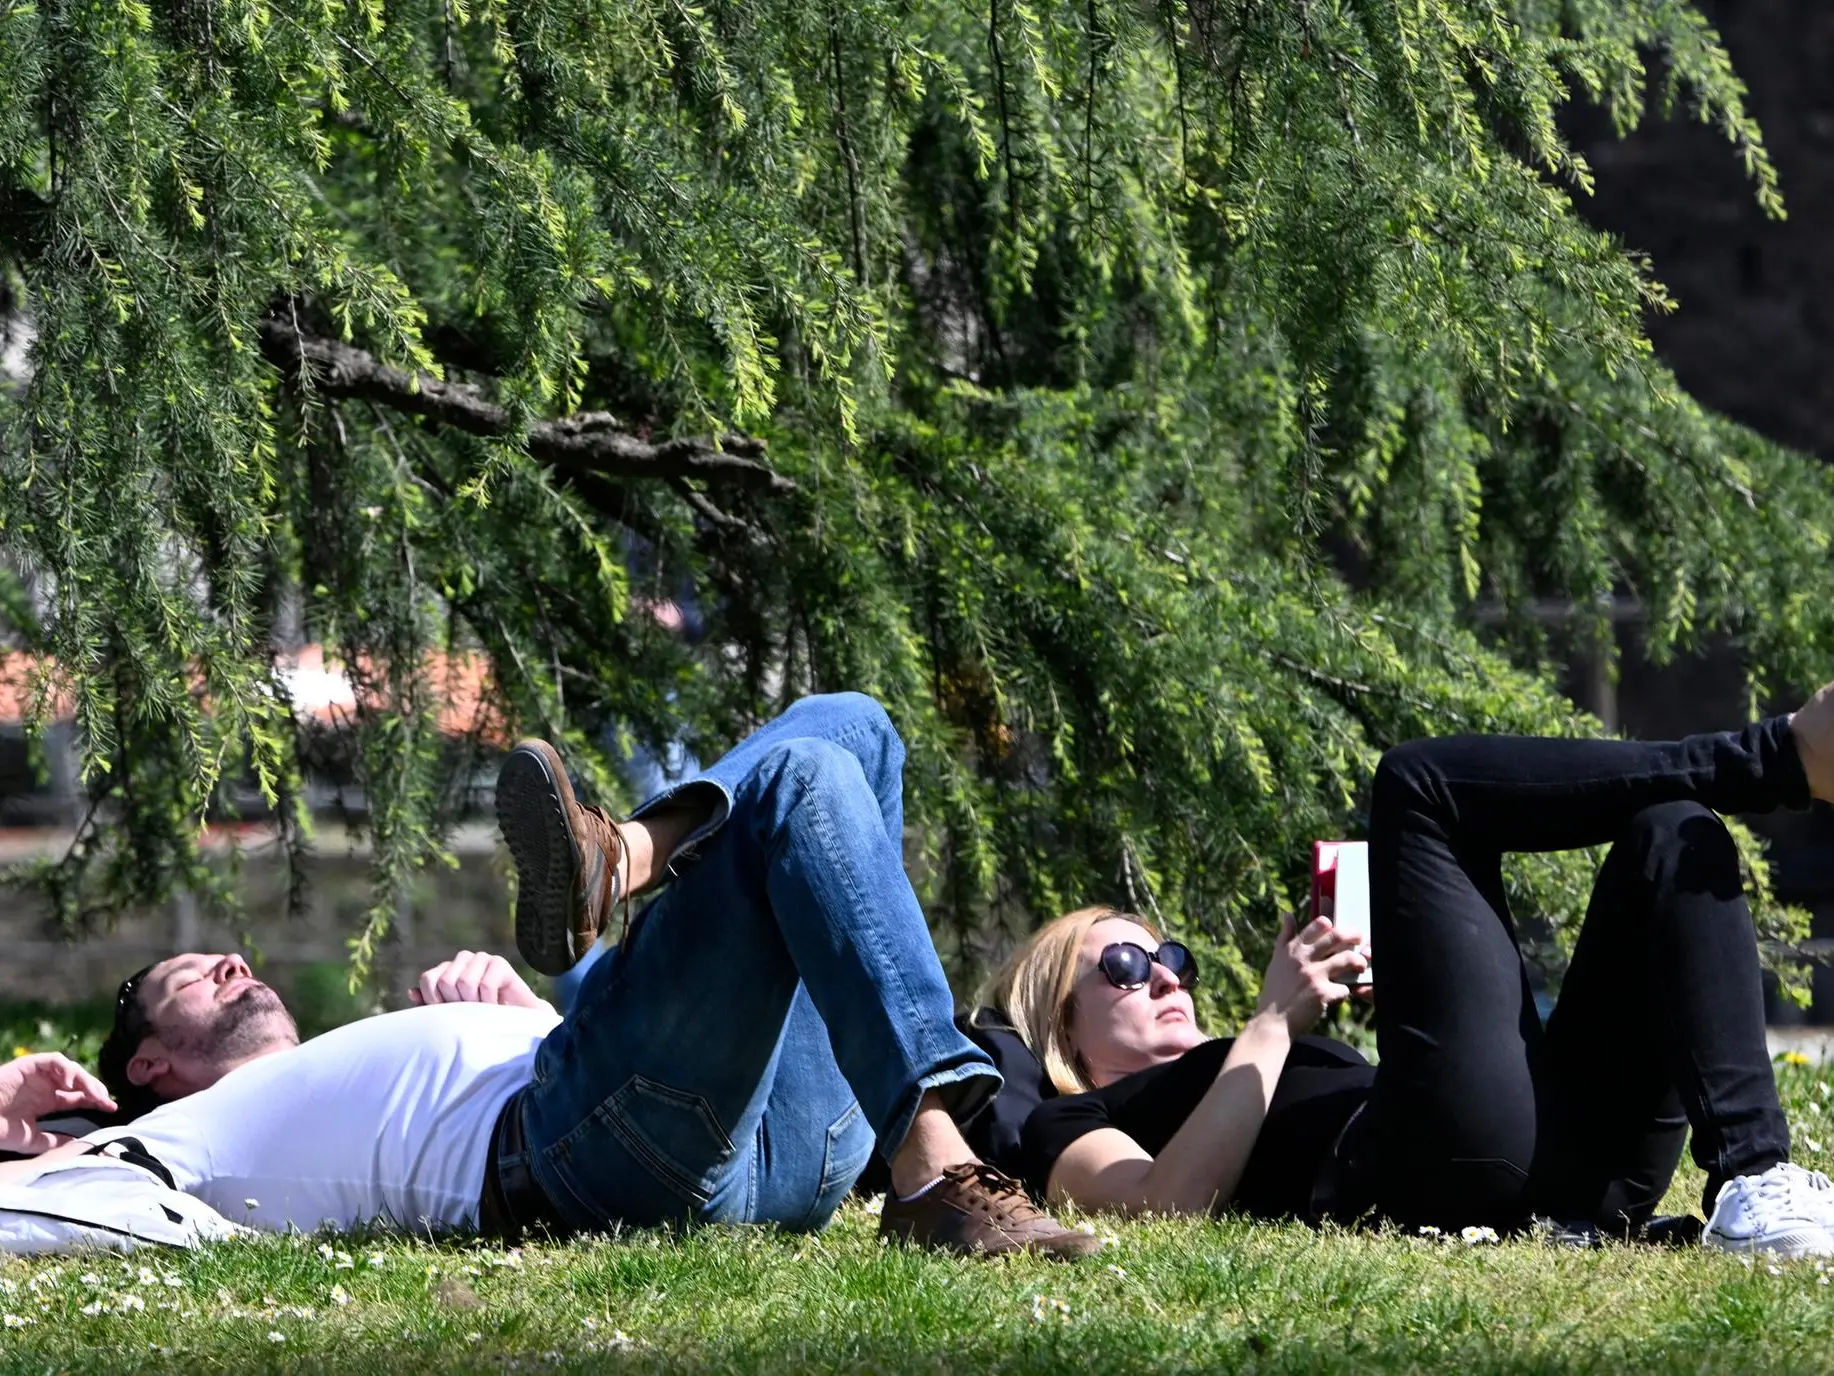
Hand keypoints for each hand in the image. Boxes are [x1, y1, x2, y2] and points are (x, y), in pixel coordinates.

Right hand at [0, 1053, 116, 1155]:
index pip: (78, 1097)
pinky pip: (53, 1060)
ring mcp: (37, 1075)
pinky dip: (66, 1068)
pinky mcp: (28, 1065)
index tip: (111, 1108)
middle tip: (106, 1101)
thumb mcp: (32, 1140)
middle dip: (95, 1089)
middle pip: (78, 1082)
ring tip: (94, 1093)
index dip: (95, 1100)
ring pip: (70, 1069)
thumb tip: (78, 1144)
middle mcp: (45, 1086)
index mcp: (47, 1101)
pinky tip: (72, 1083)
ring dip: (85, 1079)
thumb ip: (54, 1140)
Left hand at [409, 951, 545, 1009]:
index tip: (450, 1013)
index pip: (428, 979)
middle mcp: (463, 959)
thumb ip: (430, 1006)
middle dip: (457, 1003)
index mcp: (447, 969)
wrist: (515, 1023)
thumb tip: (411, 992)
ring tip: (483, 1009)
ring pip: (465, 982)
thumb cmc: (480, 1019)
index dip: (435, 1001)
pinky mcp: (500, 963)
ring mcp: (482, 959)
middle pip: (446, 981)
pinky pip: (486, 984)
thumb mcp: (451, 1015)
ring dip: (475, 1003)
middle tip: (471, 1011)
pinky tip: (495, 1005)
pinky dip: (489, 1001)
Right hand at [1254, 914, 1367, 1035]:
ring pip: (1347, 959)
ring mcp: (1314, 975)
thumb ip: (1285, 937)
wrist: (1273, 1021)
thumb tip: (1288, 915)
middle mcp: (1303, 959)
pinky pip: (1344, 988)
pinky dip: (1344, 992)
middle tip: (1361, 938)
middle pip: (1337, 937)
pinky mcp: (1322, 993)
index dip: (1332, 925)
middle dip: (1353, 935)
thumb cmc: (1276, 991)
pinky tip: (1339, 995)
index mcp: (1292, 949)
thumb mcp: (1277, 960)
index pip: (1317, 925)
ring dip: (1358, 961)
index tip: (1338, 929)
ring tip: (1361, 966)